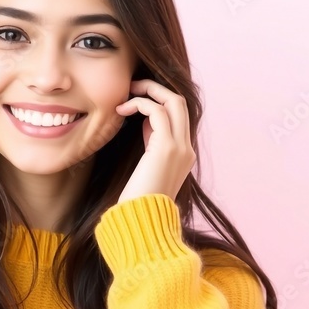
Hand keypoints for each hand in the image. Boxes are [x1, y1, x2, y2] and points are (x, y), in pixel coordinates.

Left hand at [114, 79, 195, 204]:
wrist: (142, 222)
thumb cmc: (137, 200)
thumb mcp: (147, 168)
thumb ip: (151, 146)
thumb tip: (144, 123)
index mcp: (183, 154)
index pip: (178, 115)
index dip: (158, 101)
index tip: (134, 101)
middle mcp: (186, 149)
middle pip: (181, 102)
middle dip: (156, 88)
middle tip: (132, 86)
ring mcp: (180, 148)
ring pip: (174, 101)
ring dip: (148, 91)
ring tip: (124, 96)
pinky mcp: (167, 148)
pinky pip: (158, 111)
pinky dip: (140, 104)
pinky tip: (122, 110)